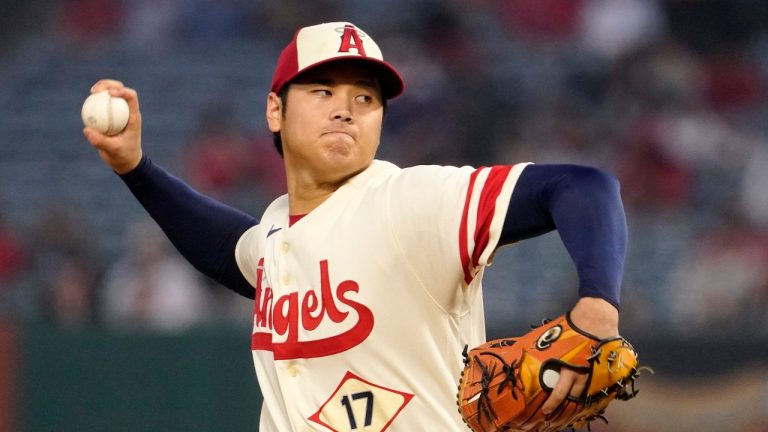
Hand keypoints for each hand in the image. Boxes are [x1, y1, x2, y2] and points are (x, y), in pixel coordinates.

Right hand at [82, 79, 142, 173]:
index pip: (131, 97)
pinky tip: (86, 103)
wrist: (124, 162)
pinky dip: (93, 103)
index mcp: (133, 117)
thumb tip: (87, 129)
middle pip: (119, 90)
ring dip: (100, 90)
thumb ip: (101, 141)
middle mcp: (126, 111)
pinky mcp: (108, 117)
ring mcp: (117, 113)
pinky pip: (100, 106)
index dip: (122, 91)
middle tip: (96, 90)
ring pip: (108, 95)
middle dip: (108, 85)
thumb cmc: (124, 156)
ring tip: (92, 92)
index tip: (109, 93)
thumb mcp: (114, 150)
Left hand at [541, 297, 618, 414]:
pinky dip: (586, 395)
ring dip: (573, 405)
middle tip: (551, 417)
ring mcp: (593, 374)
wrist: (596, 318)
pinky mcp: (601, 371)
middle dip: (561, 410)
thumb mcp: (554, 339)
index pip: (559, 394)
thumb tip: (527, 352)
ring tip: (565, 413)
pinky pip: (593, 388)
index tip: (544, 412)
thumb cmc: (573, 326)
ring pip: (583, 396)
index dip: (551, 405)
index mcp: (568, 368)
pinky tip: (580, 400)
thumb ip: (545, 350)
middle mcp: (582, 375)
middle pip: (571, 400)